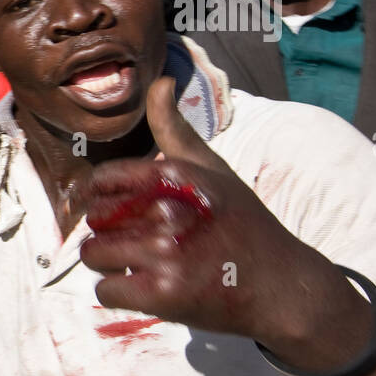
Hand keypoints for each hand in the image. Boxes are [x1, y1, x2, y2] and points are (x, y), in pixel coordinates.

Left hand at [80, 77, 334, 345]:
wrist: (281, 286)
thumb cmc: (240, 223)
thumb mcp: (212, 168)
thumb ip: (174, 127)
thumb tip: (160, 81)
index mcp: (174, 175)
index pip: (100, 181)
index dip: (103, 199)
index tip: (122, 211)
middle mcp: (167, 210)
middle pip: (94, 220)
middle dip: (111, 234)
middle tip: (146, 242)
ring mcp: (165, 253)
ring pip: (93, 256)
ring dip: (113, 265)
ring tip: (146, 264)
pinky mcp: (163, 294)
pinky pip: (105, 291)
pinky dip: (120, 294)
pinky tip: (147, 288)